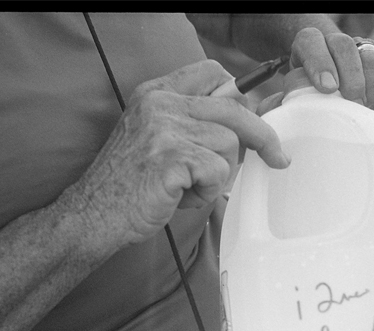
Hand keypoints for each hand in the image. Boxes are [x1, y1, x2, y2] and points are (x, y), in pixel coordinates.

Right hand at [61, 60, 289, 250]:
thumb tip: (246, 122)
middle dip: (262, 136)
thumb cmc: (131, 185)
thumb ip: (192, 124)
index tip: (253, 118)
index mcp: (157, 93)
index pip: (212, 72)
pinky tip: (183, 197)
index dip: (240, 95)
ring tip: (191, 187)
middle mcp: (161, 104)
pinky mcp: (171, 158)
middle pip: (234, 107)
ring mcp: (165, 128)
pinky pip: (218, 172)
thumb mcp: (157, 139)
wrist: (95, 214)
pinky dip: (208, 192)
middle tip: (277, 158)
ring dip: (220, 175)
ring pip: (230, 145)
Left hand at [288, 28, 373, 114]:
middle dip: (351, 81)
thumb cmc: (317, 102)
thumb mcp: (299, 99)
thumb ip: (294, 99)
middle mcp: (337, 41)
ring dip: (371, 90)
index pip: (311, 42)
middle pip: (345, 47)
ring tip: (364, 106)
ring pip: (372, 59)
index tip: (327, 90)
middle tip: (352, 105)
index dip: (320, 63)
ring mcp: (365, 47)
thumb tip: (295, 110)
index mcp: (309, 45)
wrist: (342, 99)